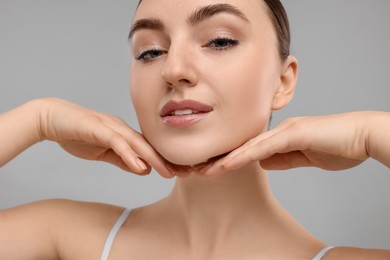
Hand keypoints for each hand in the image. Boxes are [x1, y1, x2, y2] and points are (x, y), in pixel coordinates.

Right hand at [37, 98, 175, 177]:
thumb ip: (123, 160)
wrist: (51, 119)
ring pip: (137, 143)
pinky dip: (129, 154)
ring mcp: (110, 126)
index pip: (149, 149)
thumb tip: (145, 170)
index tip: (182, 173)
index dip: (165, 160)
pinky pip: (117, 142)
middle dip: (168, 159)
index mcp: (124, 134)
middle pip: (149, 145)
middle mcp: (121, 128)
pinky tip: (140, 166)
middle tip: (186, 172)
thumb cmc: (78, 134)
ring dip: (154, 158)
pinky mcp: (97, 128)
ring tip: (169, 172)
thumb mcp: (104, 152)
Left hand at [202, 112, 373, 176]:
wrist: (362, 136)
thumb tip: (262, 163)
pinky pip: (264, 147)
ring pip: (249, 146)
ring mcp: (285, 130)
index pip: (250, 149)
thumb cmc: (338, 145)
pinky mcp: (294, 134)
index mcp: (281, 135)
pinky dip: (245, 155)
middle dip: (221, 159)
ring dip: (226, 159)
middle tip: (199, 169)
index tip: (213, 169)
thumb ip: (283, 159)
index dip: (231, 159)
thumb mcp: (304, 157)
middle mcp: (279, 130)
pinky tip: (229, 163)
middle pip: (244, 146)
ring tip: (206, 169)